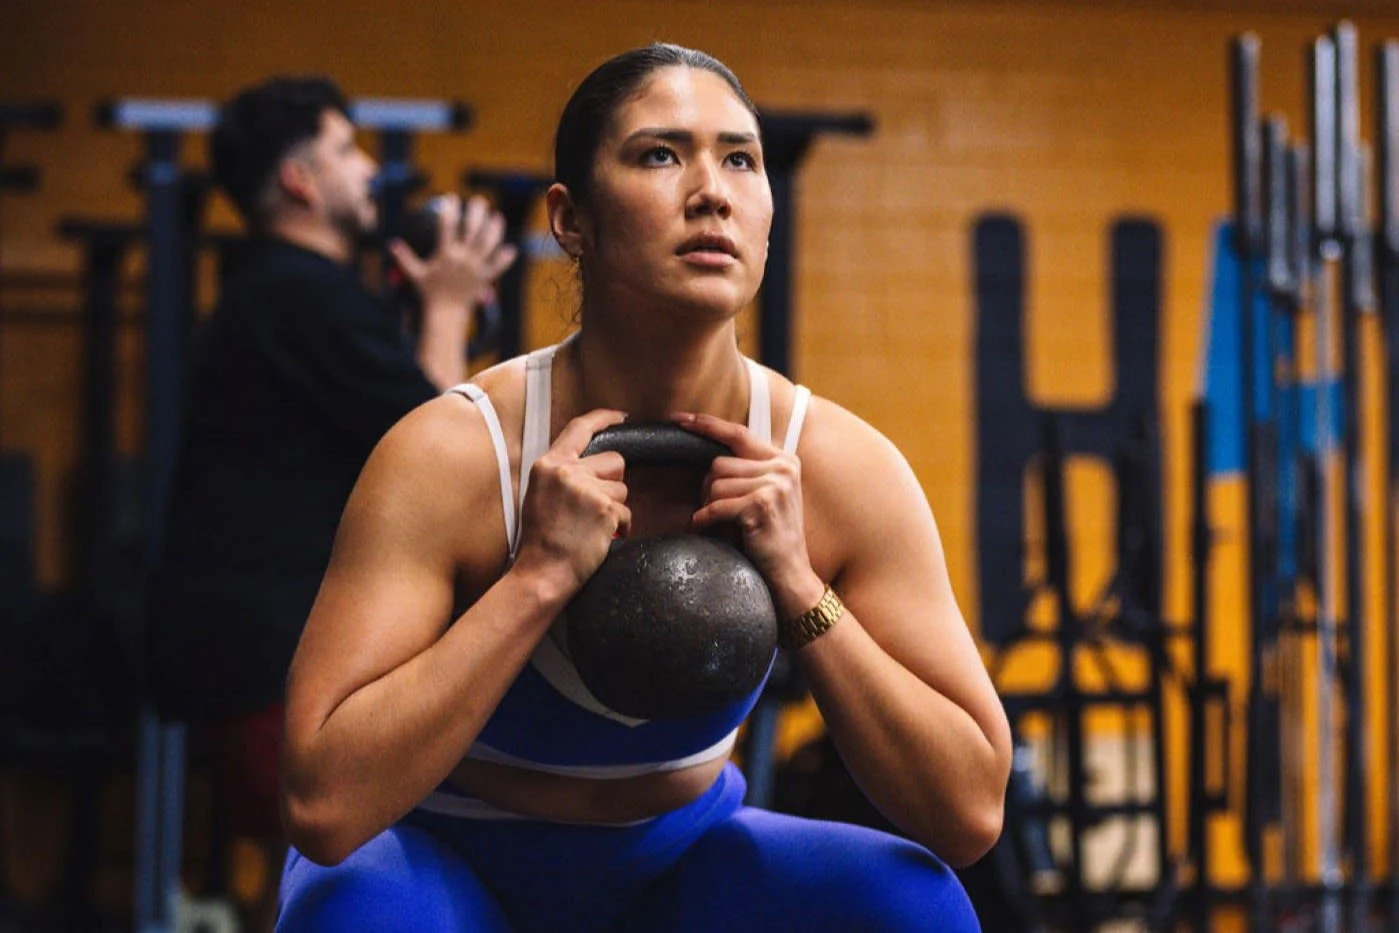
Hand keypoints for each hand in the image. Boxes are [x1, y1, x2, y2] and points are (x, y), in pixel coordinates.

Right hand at [387, 195, 517, 314]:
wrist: (445, 313)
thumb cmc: (429, 293)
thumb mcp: (416, 274)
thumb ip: (404, 257)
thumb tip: (391, 244)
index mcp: (445, 254)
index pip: (446, 226)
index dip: (449, 210)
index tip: (451, 198)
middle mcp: (462, 259)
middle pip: (471, 230)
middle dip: (476, 213)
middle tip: (479, 201)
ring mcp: (475, 268)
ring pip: (488, 244)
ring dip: (494, 229)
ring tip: (496, 217)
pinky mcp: (485, 278)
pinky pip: (498, 266)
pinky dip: (505, 258)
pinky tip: (511, 248)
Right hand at [513, 409, 631, 598]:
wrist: (542, 573)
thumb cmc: (542, 540)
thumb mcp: (541, 495)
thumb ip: (564, 474)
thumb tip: (593, 466)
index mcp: (548, 465)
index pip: (579, 428)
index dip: (603, 418)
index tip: (620, 416)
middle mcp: (567, 472)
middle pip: (614, 460)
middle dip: (613, 482)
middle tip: (594, 507)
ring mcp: (587, 489)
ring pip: (623, 488)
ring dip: (615, 508)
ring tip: (592, 527)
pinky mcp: (605, 509)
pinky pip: (627, 512)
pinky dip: (620, 527)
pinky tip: (600, 539)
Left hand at [678, 413, 823, 613]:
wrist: (790, 574)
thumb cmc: (770, 537)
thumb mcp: (765, 496)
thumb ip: (746, 472)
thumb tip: (705, 457)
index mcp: (783, 460)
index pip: (738, 434)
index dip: (707, 425)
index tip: (680, 420)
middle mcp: (782, 467)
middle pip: (719, 462)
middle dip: (708, 487)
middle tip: (716, 510)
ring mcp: (775, 484)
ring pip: (715, 483)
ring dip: (710, 505)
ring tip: (722, 523)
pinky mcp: (762, 504)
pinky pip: (717, 504)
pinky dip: (707, 518)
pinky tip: (710, 527)